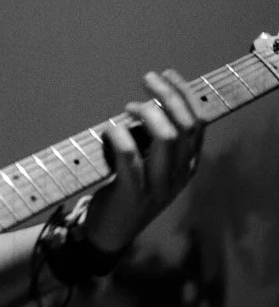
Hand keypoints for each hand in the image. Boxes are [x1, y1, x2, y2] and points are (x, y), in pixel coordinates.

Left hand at [84, 69, 203, 255]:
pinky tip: (110, 128)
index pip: (197, 123)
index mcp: (187, 166)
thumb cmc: (129, 188)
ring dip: (147, 112)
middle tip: (147, 78)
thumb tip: (151, 99)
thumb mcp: (152, 165)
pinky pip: (130, 156)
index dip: (184, 94)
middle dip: (167, 94)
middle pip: (184, 125)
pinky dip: (120, 135)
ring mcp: (159, 187)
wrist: (110, 232)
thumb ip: (156, 139)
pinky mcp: (133, 194)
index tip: (167, 74)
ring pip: (166, 138)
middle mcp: (179, 176)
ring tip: (129, 106)